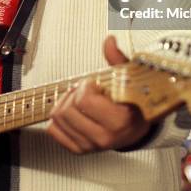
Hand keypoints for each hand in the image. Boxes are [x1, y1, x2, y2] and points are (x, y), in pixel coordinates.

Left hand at [46, 35, 150, 153]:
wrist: (136, 127)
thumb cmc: (132, 102)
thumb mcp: (128, 78)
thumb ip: (117, 59)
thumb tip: (109, 41)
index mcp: (119, 120)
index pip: (85, 100)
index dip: (86, 86)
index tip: (95, 84)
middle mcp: (104, 137)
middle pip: (68, 109)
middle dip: (74, 93)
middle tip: (86, 91)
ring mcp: (91, 145)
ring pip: (58, 119)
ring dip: (66, 104)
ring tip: (80, 100)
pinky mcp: (79, 149)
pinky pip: (54, 131)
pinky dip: (59, 119)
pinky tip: (72, 112)